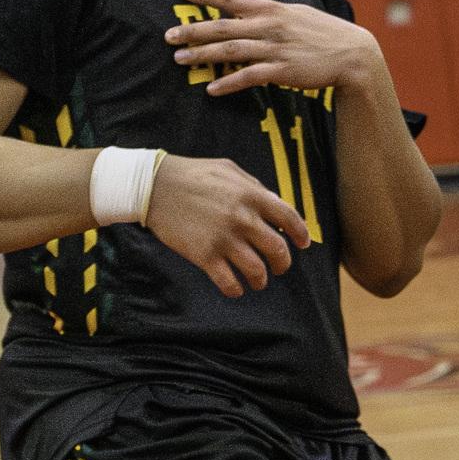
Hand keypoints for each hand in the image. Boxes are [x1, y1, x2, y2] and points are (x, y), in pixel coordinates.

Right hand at [146, 153, 307, 298]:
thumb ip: (253, 186)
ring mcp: (224, 239)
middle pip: (277, 249)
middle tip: (279, 267)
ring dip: (261, 279)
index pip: (288, 218)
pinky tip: (235, 288)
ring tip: (258, 280)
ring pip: (257, 271)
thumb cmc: (193, 174)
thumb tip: (274, 204)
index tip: (303, 244)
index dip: (300, 233)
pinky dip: (236, 290)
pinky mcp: (205, 256)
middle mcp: (242, 218)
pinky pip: (229, 282)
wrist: (156, 186)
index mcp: (251, 194)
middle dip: (283, 263)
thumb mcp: (229, 170)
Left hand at [166, 0, 381, 101]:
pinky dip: (228, 83)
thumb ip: (273, 13)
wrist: (353, 54)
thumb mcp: (298, 14)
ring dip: (203, 56)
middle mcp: (269, 25)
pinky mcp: (282, 71)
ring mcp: (275, 48)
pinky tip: (212, 89)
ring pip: (230, 52)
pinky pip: (249, 77)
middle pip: (223, 27)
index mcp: (272, 9)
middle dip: (193, 31)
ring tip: (180, 61)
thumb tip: (253, 10)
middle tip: (168, 36)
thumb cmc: (325, 33)